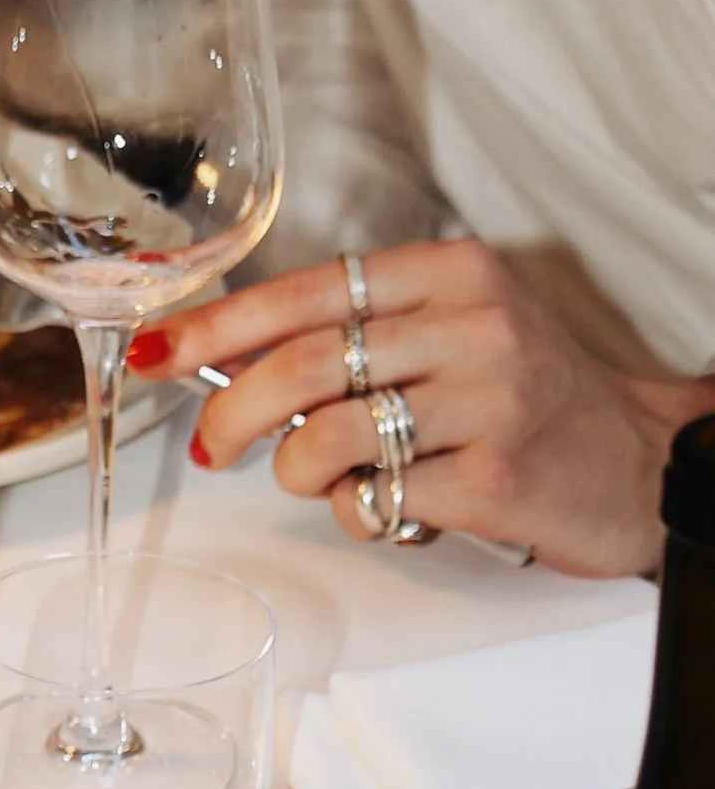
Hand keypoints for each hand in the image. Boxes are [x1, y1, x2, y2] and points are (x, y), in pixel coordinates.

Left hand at [128, 238, 708, 577]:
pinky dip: (356, 514)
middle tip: (211, 448)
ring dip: (298, 474)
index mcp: (449, 274)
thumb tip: (218, 358)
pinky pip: (372, 502)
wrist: (634, 462)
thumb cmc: (518, 397)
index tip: (153, 351)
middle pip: (300, 368)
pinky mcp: (495, 479)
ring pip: (324, 441)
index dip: (215, 327)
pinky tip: (391, 505)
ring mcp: (488, 402)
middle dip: (230, 416)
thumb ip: (349, 335)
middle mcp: (471, 326)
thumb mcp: (446, 333)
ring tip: (329, 477)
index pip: (303, 292)